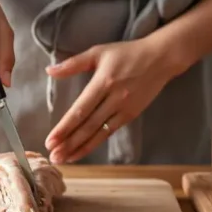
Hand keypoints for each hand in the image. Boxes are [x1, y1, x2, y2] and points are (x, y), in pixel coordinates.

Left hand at [44, 37, 182, 163]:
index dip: (64, 127)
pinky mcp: (131, 115)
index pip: (80, 110)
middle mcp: (114, 98)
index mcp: (103, 82)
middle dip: (69, 143)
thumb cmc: (127, 53)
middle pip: (88, 126)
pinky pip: (109, 132)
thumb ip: (73, 63)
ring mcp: (124, 109)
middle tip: (53, 157)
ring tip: (64, 159)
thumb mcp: (99, 52)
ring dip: (80, 148)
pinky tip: (82, 150)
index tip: (50, 140)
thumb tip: (50, 71)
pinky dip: (95, 143)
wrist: (161, 58)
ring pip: (99, 133)